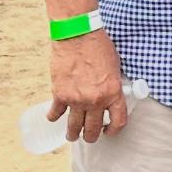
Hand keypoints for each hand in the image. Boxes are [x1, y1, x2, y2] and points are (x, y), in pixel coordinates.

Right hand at [48, 28, 127, 142]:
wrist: (78, 34)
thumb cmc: (98, 46)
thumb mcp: (114, 67)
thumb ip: (112, 85)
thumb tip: (111, 96)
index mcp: (112, 93)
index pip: (118, 121)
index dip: (114, 130)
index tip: (108, 131)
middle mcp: (95, 100)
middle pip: (93, 129)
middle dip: (91, 136)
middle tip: (89, 136)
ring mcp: (76, 99)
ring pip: (73, 127)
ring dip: (72, 134)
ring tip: (71, 136)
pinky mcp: (60, 94)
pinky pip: (56, 113)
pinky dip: (54, 116)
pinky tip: (53, 117)